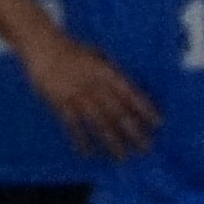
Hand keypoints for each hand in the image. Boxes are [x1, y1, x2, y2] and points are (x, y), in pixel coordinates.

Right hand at [26, 35, 159, 163]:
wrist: (45, 47)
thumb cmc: (73, 49)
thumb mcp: (99, 55)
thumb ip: (112, 70)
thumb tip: (128, 85)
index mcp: (108, 73)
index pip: (132, 94)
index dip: (146, 109)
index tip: (158, 123)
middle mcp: (96, 86)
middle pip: (119, 112)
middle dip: (134, 131)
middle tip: (146, 147)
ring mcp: (78, 96)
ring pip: (99, 122)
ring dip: (112, 140)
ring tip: (122, 156)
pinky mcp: (60, 103)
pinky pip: (72, 125)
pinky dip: (81, 139)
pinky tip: (88, 153)